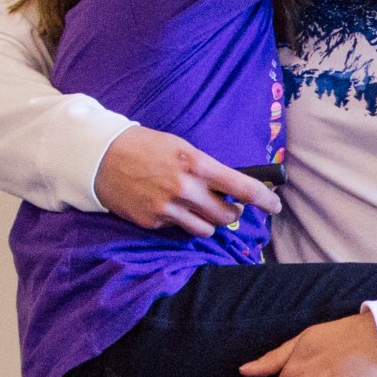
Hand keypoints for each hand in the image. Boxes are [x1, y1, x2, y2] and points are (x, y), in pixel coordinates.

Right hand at [94, 128, 280, 237]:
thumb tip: (232, 187)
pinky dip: (181, 222)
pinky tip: (169, 207)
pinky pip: (180, 230)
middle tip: (228, 207)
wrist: (100, 156)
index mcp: (196, 164)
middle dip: (232, 213)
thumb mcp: (182, 148)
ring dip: (209, 222)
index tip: (275, 206)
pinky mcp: (153, 221)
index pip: (242, 188)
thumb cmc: (145, 147)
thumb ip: (207, 168)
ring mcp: (168, 208)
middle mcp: (185, 188)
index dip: (265, 200)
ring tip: (199, 209)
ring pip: (206, 229)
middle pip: (227, 215)